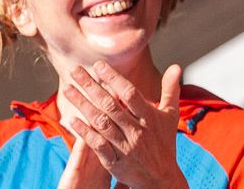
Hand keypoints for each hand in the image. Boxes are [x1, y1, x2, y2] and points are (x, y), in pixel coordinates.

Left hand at [63, 62, 187, 188]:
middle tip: (75, 70)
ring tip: (68, 90)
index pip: (130, 94)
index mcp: (150, 118)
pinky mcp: (115, 162)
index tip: (98, 65)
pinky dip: (84, 132)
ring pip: (101, 123)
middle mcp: (137, 132)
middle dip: (91, 87)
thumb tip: (176, 67)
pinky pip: (97, 145)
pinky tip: (71, 120)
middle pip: (111, 106)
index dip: (114, 79)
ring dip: (83, 105)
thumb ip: (171, 90)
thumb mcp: (170, 116)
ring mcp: (125, 147)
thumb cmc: (164, 143)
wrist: (161, 178)